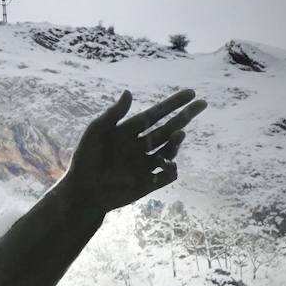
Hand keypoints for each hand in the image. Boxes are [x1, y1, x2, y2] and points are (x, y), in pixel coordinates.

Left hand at [63, 89, 205, 212]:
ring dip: (176, 141)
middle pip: (168, 128)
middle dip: (185, 116)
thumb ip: (112, 115)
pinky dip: (172, 169)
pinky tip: (168, 164)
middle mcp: (140, 146)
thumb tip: (128, 92)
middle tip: (202, 104)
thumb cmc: (84, 161)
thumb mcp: (94, 134)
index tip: (191, 93)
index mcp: (128, 132)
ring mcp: (146, 164)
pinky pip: (169, 175)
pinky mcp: (149, 182)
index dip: (173, 104)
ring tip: (178, 133)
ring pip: (169, 150)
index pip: (156, 114)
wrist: (83, 193)